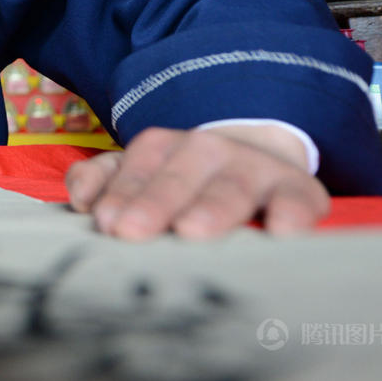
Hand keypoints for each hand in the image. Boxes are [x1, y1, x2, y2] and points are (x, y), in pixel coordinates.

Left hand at [65, 125, 329, 239]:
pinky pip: (297, 200)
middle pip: (179, 179)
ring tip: (192, 231)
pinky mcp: (301, 191)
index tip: (106, 224)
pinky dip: (291, 214)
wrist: (262, 160)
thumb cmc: (187, 180)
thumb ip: (105, 180)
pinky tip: (282, 233)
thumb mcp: (142, 172)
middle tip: (134, 232)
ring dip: (211, 208)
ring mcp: (256, 169)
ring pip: (231, 188)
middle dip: (156, 203)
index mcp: (164, 147)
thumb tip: (80, 199)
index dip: (121, 195)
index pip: (138, 171)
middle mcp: (209, 151)